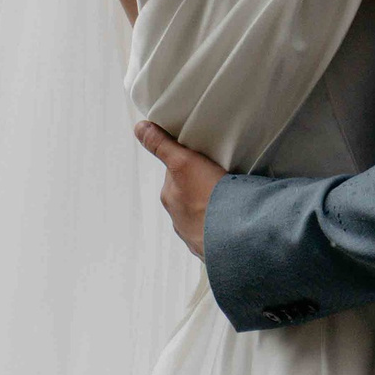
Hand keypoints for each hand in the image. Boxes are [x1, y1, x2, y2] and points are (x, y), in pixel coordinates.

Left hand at [135, 119, 224, 257]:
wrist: (235, 236)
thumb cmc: (209, 199)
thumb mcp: (183, 162)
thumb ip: (162, 145)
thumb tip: (140, 128)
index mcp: (169, 197)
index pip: (176, 174)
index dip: (191, 163)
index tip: (205, 160)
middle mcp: (178, 218)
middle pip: (189, 194)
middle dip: (201, 187)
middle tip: (220, 177)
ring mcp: (195, 235)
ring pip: (202, 214)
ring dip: (212, 207)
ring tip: (230, 198)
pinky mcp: (213, 246)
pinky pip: (217, 230)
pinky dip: (223, 224)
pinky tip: (234, 217)